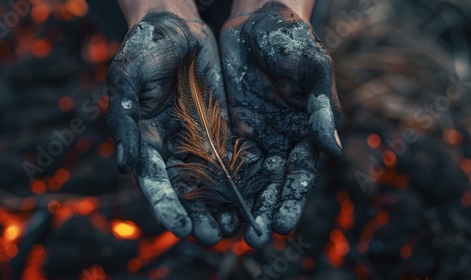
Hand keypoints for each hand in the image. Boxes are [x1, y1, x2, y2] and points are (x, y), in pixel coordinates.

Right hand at [106, 11, 229, 244]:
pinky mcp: (220, 127)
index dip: (167, 207)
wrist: (176, 25)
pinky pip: (231, 155)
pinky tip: (253, 194)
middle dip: (199, 215)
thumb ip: (125, 121)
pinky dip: (241, 177)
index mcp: (145, 140)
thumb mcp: (127, 78)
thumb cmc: (144, 47)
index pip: (155, 182)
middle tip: (214, 237)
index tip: (182, 229)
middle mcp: (171, 146)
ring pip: (211, 180)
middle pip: (185, 190)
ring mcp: (197, 138)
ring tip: (236, 226)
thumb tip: (126, 167)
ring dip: (222, 204)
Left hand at [220, 2, 342, 246]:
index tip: (283, 224)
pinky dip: (216, 179)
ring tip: (228, 230)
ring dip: (239, 204)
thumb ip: (320, 106)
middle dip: (264, 211)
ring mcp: (252, 135)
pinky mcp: (227, 125)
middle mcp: (278, 139)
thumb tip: (331, 149)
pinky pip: (220, 156)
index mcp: (305, 131)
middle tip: (254, 239)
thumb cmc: (291, 39)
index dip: (292, 199)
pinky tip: (206, 199)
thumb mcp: (312, 67)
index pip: (300, 173)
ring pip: (245, 176)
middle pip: (272, 183)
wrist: (256, 19)